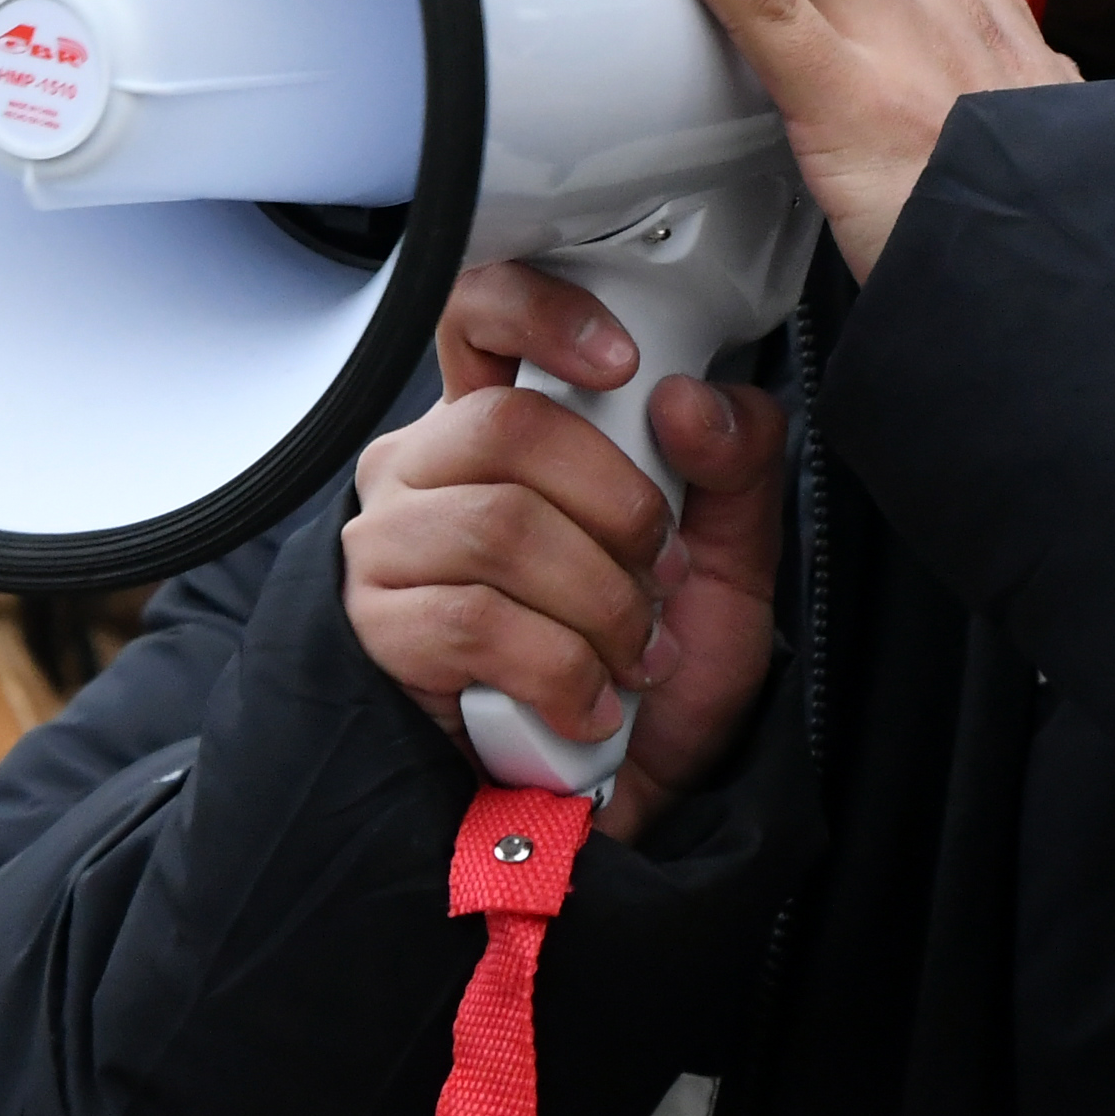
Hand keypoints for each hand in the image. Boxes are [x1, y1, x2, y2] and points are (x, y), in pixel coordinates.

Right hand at [340, 259, 787, 840]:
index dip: (541, 313)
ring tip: (630, 653)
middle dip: (615, 507)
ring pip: (498, 525)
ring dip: (597, 601)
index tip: (621, 363)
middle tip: (658, 574)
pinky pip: (472, 620)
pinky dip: (560, 667)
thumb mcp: (730, 560)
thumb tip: (687, 400)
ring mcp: (392, 547)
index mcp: (505, 426)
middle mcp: (429, 470)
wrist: (620, 802)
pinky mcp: (379, 630)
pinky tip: (585, 701)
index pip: (480, 313)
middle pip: (506, 428)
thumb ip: (735, 464)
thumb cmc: (656, 670)